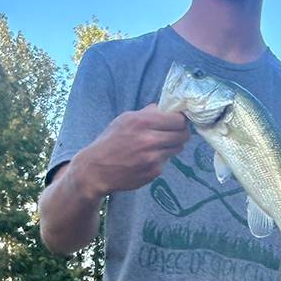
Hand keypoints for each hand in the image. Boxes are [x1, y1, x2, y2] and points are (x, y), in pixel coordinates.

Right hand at [72, 104, 189, 195]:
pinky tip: (147, 158)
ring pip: (178, 148)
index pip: (178, 120)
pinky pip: (166, 162)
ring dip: (172, 146)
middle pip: (183, 135)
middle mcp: (149, 140)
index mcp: (142, 122)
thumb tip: (166, 108)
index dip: (180, 120)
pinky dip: (160, 159)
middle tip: (174, 133)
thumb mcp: (125, 119)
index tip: (177, 121)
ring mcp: (153, 158)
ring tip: (158, 145)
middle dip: (181, 132)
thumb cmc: (110, 141)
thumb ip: (148, 113)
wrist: (96, 169)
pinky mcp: (154, 172)